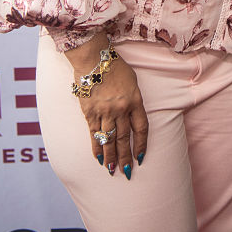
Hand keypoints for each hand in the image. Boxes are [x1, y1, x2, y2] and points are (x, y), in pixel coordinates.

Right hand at [65, 35, 147, 177]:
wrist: (94, 58)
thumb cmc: (115, 67)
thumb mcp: (132, 82)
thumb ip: (134, 101)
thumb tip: (132, 118)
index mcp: (135, 100)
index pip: (141, 128)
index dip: (142, 145)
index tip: (141, 157)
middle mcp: (120, 109)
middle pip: (124, 138)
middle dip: (126, 157)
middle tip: (127, 172)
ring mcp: (104, 112)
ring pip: (109, 140)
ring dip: (110, 157)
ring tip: (112, 170)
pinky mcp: (89, 112)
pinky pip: (93, 134)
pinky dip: (96, 148)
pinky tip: (98, 159)